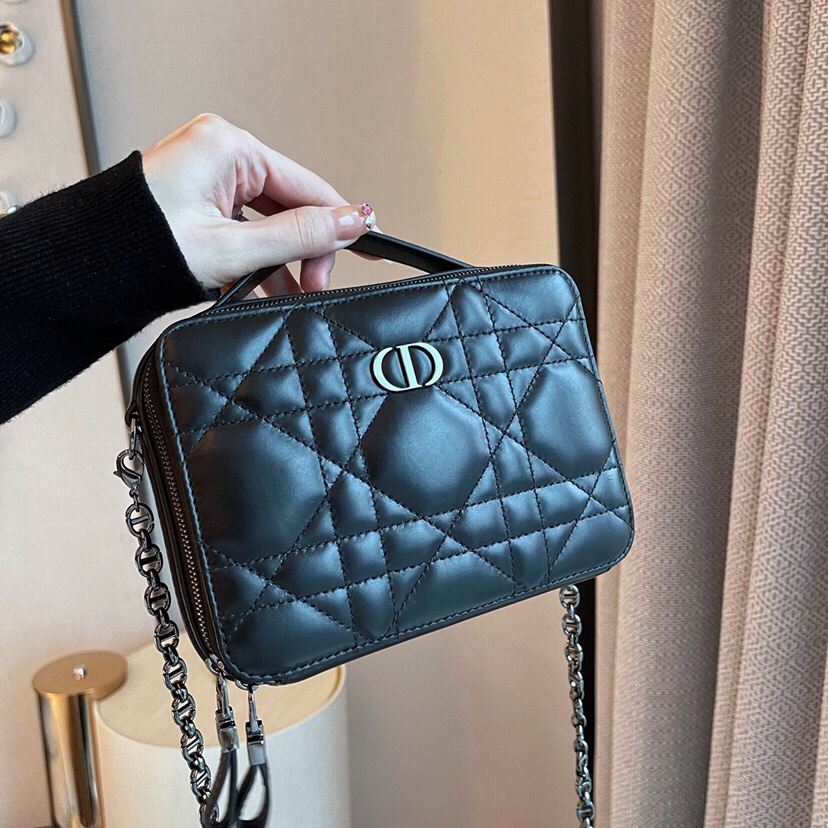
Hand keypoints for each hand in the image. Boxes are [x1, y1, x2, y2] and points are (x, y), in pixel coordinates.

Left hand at [141, 113, 376, 294]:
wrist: (87, 270)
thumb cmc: (139, 249)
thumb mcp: (234, 249)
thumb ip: (299, 236)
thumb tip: (352, 222)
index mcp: (228, 147)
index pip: (306, 185)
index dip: (341, 221)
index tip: (370, 243)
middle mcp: (220, 154)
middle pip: (290, 204)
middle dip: (306, 250)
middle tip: (315, 286)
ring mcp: (210, 177)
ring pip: (270, 221)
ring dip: (284, 261)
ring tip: (293, 293)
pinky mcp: (201, 201)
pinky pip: (248, 228)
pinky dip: (260, 259)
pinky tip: (270, 286)